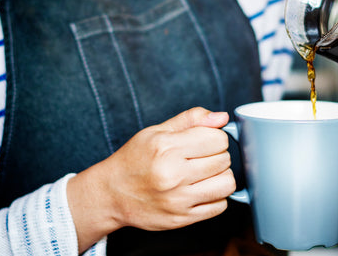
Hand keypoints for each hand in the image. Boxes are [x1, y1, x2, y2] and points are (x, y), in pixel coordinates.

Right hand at [67, 107, 234, 251]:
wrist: (111, 194)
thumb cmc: (134, 159)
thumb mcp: (157, 131)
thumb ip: (191, 119)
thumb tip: (222, 117)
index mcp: (167, 148)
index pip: (218, 139)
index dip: (216, 137)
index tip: (206, 140)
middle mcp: (173, 175)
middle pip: (224, 160)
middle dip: (218, 155)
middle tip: (202, 157)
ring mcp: (178, 200)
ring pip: (227, 184)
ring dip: (221, 176)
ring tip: (206, 173)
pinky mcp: (181, 219)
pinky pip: (219, 206)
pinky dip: (217, 196)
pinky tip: (202, 189)